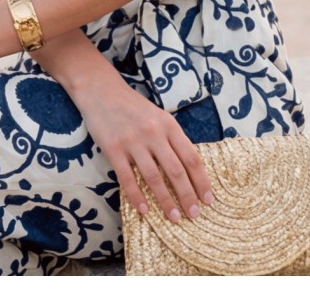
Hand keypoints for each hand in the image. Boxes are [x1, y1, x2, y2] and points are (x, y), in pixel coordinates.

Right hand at [73, 79, 213, 221]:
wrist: (101, 91)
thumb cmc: (133, 106)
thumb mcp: (158, 116)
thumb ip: (171, 139)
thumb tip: (188, 169)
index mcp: (168, 125)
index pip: (191, 157)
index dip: (201, 181)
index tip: (208, 199)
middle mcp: (153, 133)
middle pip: (176, 170)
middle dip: (187, 196)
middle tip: (194, 214)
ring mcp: (133, 141)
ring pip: (154, 177)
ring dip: (166, 200)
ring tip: (174, 217)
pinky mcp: (113, 149)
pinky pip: (127, 178)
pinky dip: (137, 196)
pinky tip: (145, 210)